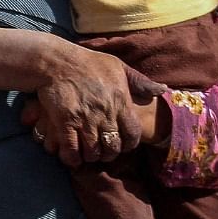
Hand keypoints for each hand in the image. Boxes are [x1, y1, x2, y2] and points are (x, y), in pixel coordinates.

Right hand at [23, 44, 167, 165]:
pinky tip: (70, 157)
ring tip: (86, 154)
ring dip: (90, 156)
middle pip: (113, 146)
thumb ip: (139, 81)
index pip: (132, 134)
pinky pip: (71, 148)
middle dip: (108, 153)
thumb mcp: (117, 66)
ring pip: (93, 150)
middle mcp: (105, 113)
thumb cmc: (87, 62)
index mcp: (120, 101)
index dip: (128, 144)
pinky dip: (71, 157)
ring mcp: (84, 118)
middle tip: (102, 152)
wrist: (56, 61)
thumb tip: (161, 90)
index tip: (121, 144)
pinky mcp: (64, 121)